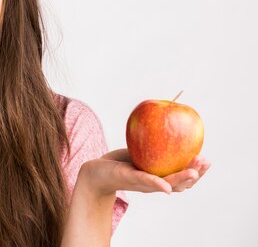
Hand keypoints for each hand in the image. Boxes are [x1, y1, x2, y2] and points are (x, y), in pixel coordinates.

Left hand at [80, 148, 210, 195]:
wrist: (96, 173)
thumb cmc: (119, 161)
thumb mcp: (140, 151)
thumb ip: (154, 142)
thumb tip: (169, 118)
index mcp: (159, 177)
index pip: (183, 178)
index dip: (197, 171)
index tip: (207, 160)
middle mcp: (154, 184)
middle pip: (180, 184)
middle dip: (194, 174)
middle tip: (205, 162)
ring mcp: (142, 183)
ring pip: (166, 185)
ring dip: (181, 179)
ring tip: (193, 173)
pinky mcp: (129, 179)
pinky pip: (145, 181)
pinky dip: (156, 184)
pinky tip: (166, 187)